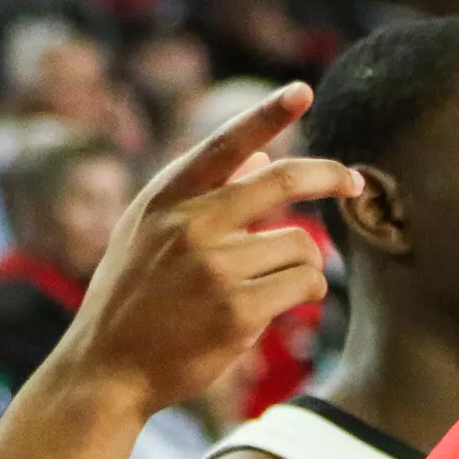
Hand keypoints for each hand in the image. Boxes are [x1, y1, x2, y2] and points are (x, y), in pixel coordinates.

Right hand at [51, 82, 361, 418]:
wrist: (104, 368)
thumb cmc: (131, 296)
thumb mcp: (147, 232)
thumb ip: (200, 193)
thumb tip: (264, 156)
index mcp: (165, 198)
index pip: (224, 144)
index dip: (267, 114)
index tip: (302, 91)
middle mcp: (189, 225)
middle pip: (283, 181)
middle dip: (331, 176)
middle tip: (354, 182)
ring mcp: (213, 268)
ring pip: (302, 244)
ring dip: (305, 264)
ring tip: (277, 284)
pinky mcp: (237, 311)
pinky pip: (303, 286)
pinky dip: (302, 294)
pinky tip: (274, 308)